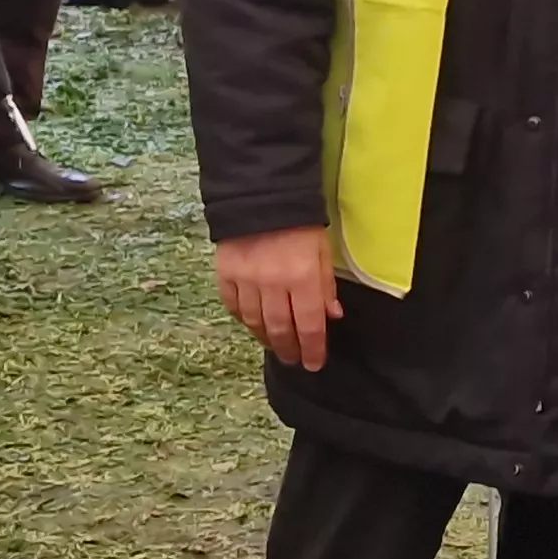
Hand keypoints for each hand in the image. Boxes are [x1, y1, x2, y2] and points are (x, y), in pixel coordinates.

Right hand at [216, 227, 339, 369]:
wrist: (262, 194)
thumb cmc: (301, 222)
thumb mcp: (323, 250)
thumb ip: (326, 285)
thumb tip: (331, 316)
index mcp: (302, 278)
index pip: (309, 325)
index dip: (312, 349)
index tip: (314, 364)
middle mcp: (272, 284)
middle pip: (279, 329)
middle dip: (288, 349)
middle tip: (294, 359)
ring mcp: (246, 280)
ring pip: (255, 322)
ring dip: (266, 338)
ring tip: (275, 345)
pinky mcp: (225, 274)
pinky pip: (233, 306)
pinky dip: (243, 319)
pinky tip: (252, 324)